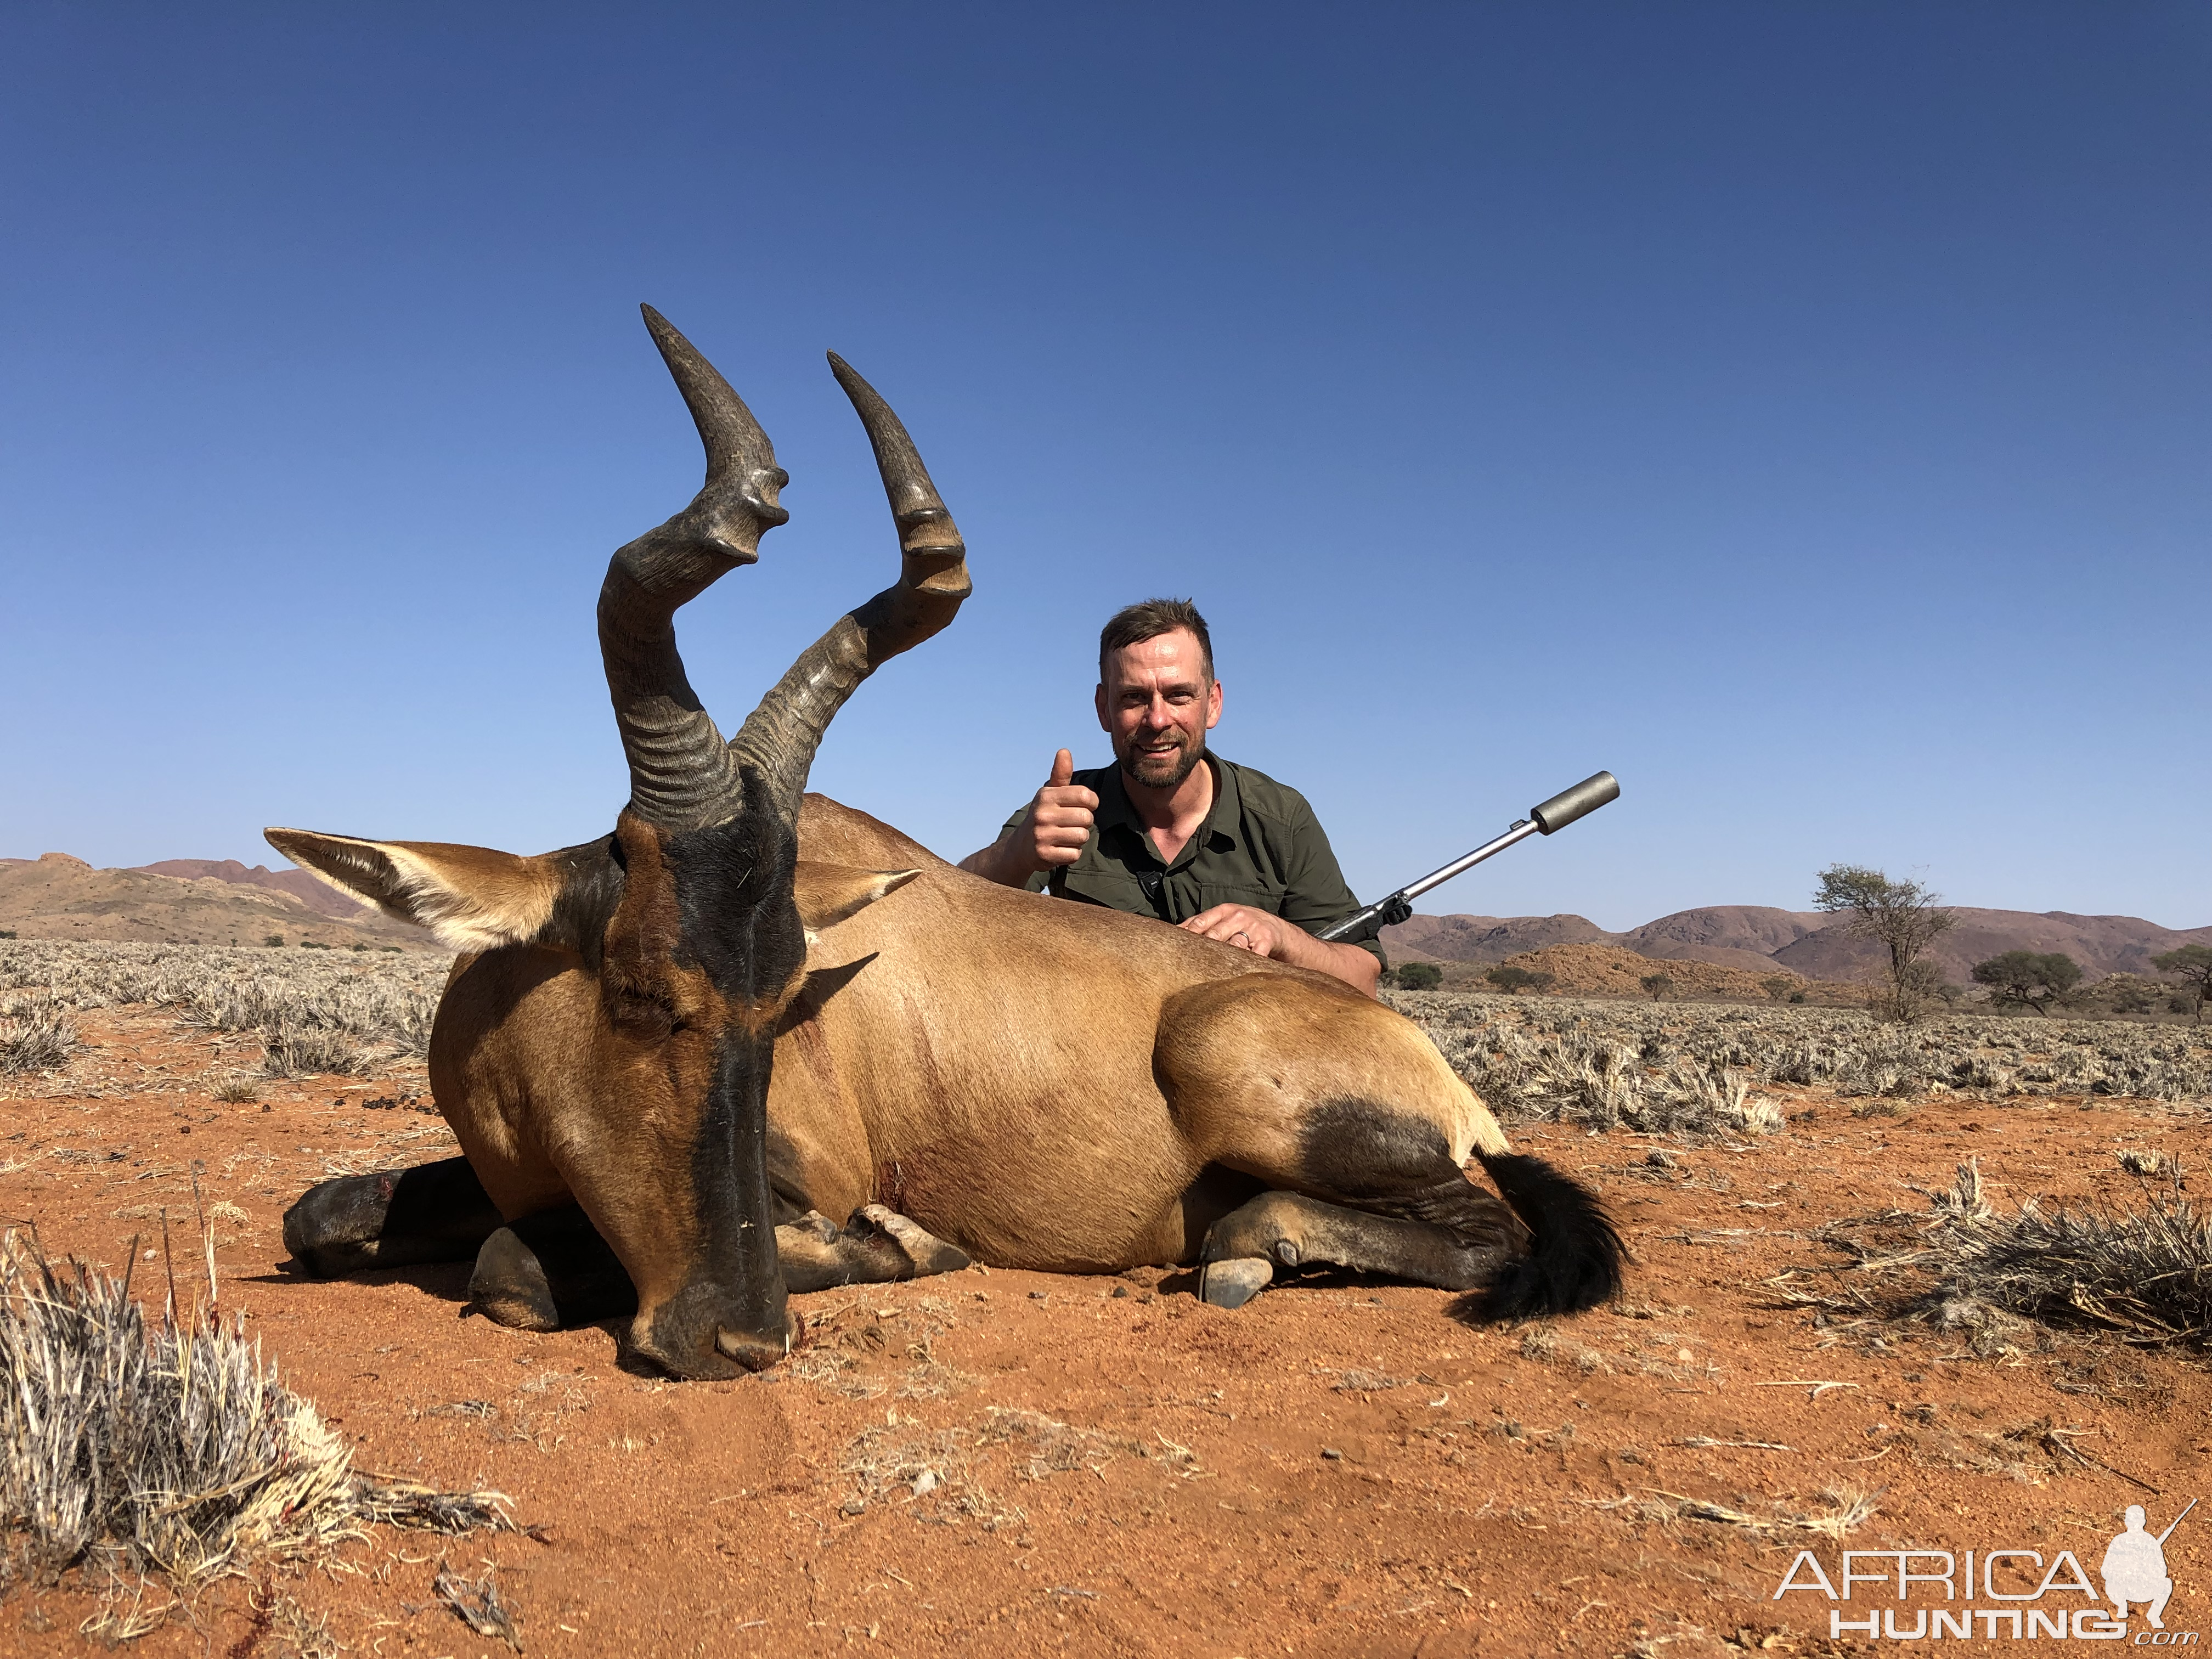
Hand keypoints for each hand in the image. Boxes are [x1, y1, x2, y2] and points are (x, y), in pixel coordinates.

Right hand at [1021, 748, 1099, 872]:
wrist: (1021, 847)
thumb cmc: (1043, 815)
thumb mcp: (1050, 793)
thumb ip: (1061, 774)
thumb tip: (1064, 751)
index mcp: (1047, 796)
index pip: (1085, 795)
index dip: (1091, 802)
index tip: (1083, 806)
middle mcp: (1042, 814)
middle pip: (1087, 818)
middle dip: (1085, 823)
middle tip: (1071, 824)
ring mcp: (1042, 835)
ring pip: (1082, 836)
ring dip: (1079, 839)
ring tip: (1065, 836)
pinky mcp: (1044, 855)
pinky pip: (1075, 854)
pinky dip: (1072, 854)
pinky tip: (1060, 849)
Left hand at [1181, 903, 1291, 958]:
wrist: (1278, 929)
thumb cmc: (1244, 925)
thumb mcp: (1225, 918)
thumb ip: (1203, 923)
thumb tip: (1175, 931)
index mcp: (1224, 910)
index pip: (1201, 921)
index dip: (1188, 934)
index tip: (1177, 947)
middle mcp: (1238, 917)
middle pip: (1215, 934)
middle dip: (1203, 948)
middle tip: (1190, 961)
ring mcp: (1253, 929)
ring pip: (1234, 945)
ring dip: (1224, 957)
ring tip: (1211, 969)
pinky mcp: (1266, 941)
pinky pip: (1255, 955)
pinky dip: (1246, 963)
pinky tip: (1237, 973)